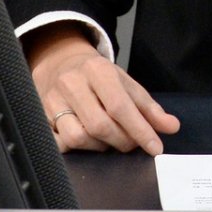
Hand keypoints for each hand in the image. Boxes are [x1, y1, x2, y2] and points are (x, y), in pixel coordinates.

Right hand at [26, 26, 179, 154]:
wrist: (59, 63)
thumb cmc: (97, 77)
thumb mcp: (126, 84)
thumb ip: (149, 107)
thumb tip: (171, 127)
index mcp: (98, 70)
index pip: (120, 105)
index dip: (139, 130)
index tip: (155, 147)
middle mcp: (72, 83)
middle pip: (99, 125)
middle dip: (121, 140)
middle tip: (131, 142)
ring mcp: (52, 100)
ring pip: (78, 137)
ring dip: (99, 146)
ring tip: (108, 139)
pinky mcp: (40, 116)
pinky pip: (59, 143)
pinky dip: (77, 148)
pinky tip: (87, 141)